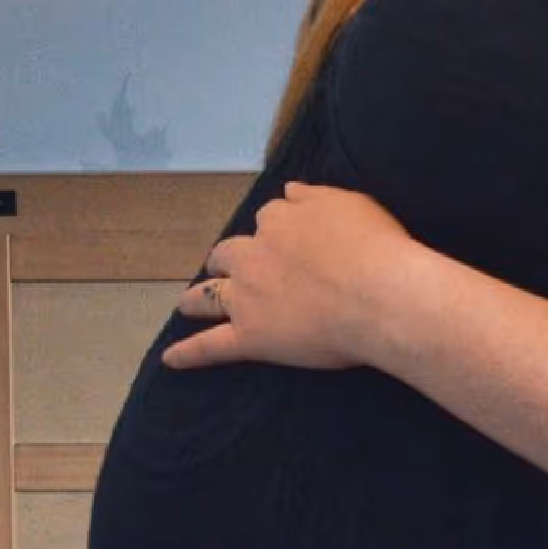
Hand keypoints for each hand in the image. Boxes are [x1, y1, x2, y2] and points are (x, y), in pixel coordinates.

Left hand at [163, 181, 417, 372]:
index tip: (284, 238)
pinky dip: (189, 353)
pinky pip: (211, 346)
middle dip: (226, 260)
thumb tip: (289, 189)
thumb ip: (314, 197)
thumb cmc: (374, 247)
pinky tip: (171, 359)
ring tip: (187, 304)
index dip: (275, 230)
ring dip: (196, 298)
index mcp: (280, 222)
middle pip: (228, 253)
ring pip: (208, 295)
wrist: (377, 295)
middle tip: (230, 268)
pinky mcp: (249, 336)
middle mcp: (255, 255)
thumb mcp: (350, 204)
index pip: (269, 219)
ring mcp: (246, 297)